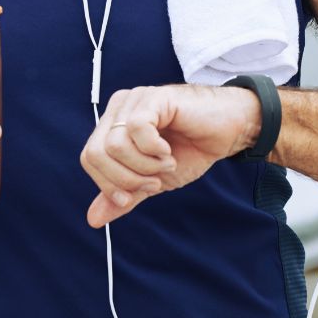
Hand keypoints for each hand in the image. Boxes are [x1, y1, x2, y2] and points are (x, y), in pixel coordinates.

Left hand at [80, 84, 260, 228]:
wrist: (228, 132)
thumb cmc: (191, 150)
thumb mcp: (153, 180)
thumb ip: (125, 195)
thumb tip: (93, 219)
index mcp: (113, 125)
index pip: (89, 158)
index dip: (108, 184)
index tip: (135, 195)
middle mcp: (119, 109)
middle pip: (96, 153)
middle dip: (126, 179)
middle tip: (154, 181)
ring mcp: (135, 100)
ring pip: (115, 145)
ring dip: (144, 166)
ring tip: (166, 164)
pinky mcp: (154, 98)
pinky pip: (137, 128)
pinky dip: (154, 150)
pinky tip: (169, 152)